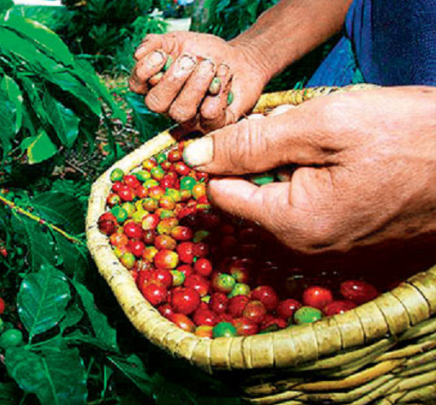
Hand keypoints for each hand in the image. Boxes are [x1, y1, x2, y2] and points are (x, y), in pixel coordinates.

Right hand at [128, 32, 268, 132]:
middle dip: (172, 79)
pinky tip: (224, 75)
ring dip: (196, 85)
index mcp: (155, 84)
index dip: (145, 71)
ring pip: (181, 112)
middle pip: (155, 103)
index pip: (137, 85)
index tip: (161, 55)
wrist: (240, 59)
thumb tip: (138, 54)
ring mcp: (189, 118)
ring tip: (210, 65)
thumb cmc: (206, 52)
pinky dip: (219, 92)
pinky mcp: (212, 124)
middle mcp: (168, 105)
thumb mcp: (179, 40)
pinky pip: (209, 116)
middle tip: (190, 59)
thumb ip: (156, 43)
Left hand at [183, 87, 435, 252]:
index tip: (249, 129)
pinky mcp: (351, 230)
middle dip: (263, 156)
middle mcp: (307, 242)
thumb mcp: (321, 125)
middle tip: (302, 128)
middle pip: (251, 193)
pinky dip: (316, 172)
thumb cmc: (410, 136)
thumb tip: (193, 157)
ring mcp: (331, 240)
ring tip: (332, 140)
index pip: (221, 193)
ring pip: (281, 192)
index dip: (225, 156)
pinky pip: (311, 199)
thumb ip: (251, 143)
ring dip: (292, 161)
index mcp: (293, 222)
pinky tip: (346, 155)